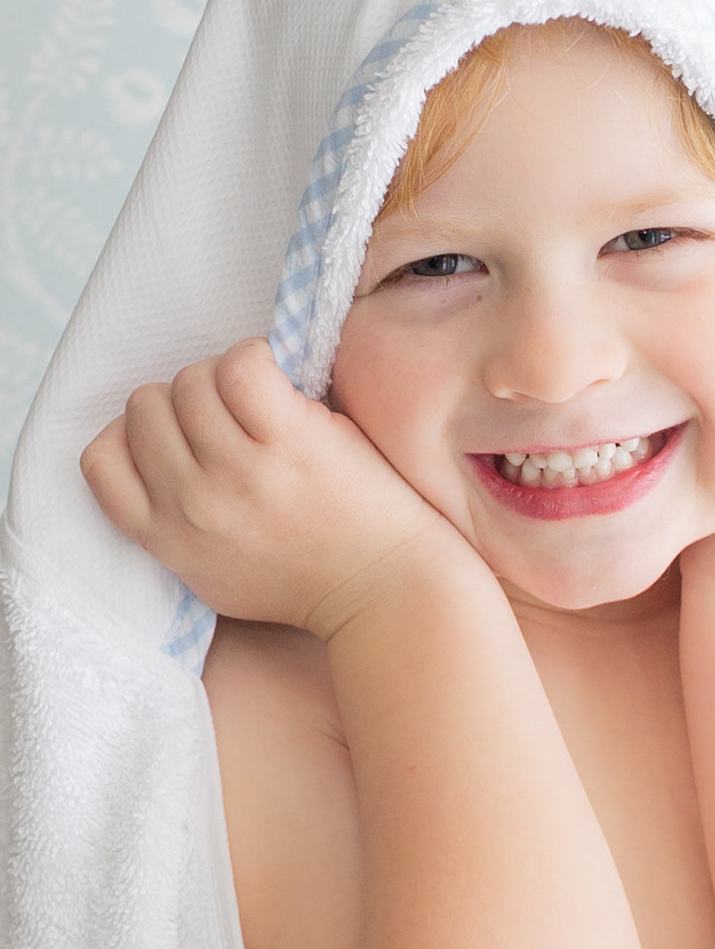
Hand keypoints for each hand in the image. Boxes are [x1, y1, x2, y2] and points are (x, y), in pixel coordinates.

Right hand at [80, 337, 473, 640]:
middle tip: (231, 415)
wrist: (380, 591)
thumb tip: (160, 456)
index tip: (180, 434)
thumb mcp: (211, 572)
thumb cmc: (305, 576)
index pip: (100, 457)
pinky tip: (281, 382)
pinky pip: (242, 365)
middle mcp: (191, 502)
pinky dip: (256, 357)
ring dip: (222, 376)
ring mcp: (238, 469)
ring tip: (261, 401)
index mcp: (165, 535)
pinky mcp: (288, 439)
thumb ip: (175, 523)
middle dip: (185, 400)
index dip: (137, 432)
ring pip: (190, 380)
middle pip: (147, 405)